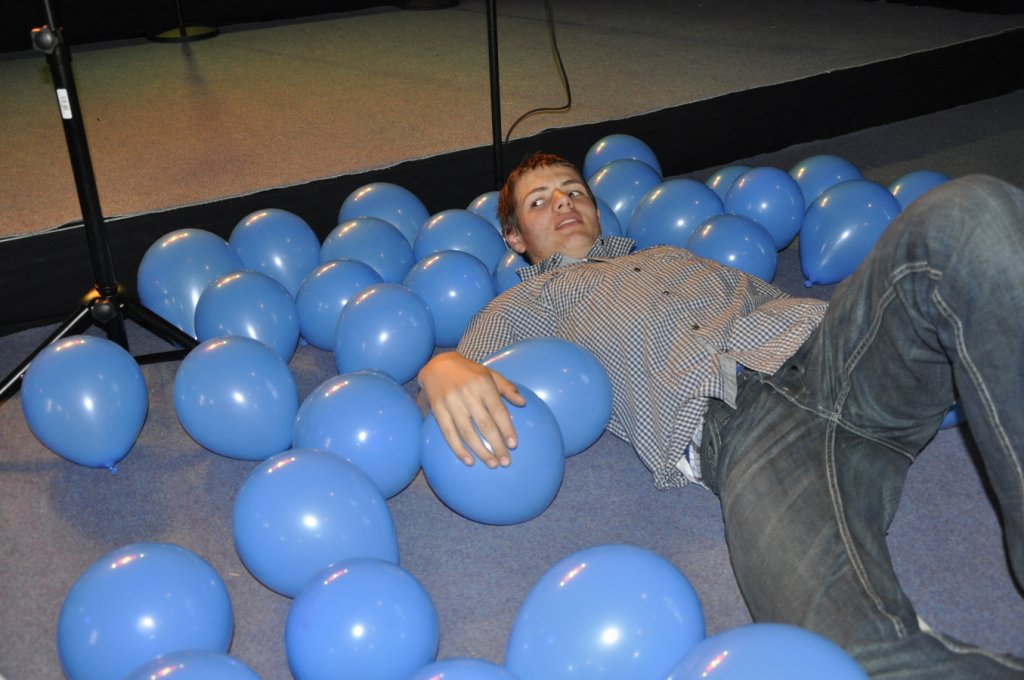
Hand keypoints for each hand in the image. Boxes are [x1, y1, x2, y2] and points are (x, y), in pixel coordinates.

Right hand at [417, 352, 525, 467]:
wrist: (437, 365)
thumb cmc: (469, 372)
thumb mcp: (490, 374)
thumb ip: (507, 388)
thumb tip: (523, 403)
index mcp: (483, 384)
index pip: (498, 410)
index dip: (507, 429)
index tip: (514, 445)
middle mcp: (467, 394)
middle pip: (485, 425)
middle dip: (497, 446)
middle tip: (506, 462)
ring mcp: (451, 403)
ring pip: (468, 433)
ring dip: (481, 451)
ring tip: (492, 464)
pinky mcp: (438, 410)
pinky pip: (449, 433)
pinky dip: (458, 449)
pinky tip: (469, 461)